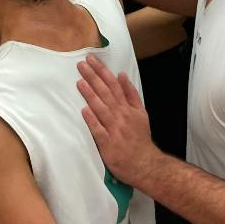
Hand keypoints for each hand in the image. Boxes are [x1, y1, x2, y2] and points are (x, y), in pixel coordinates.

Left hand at [76, 55, 160, 186]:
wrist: (144, 163)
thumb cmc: (139, 137)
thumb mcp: (141, 113)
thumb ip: (131, 94)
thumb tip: (121, 75)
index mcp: (128, 108)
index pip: (114, 85)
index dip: (102, 71)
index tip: (91, 60)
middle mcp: (122, 116)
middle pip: (106, 93)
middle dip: (93, 77)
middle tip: (81, 64)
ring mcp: (114, 129)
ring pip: (102, 109)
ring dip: (91, 95)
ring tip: (80, 82)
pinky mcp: (107, 144)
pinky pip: (99, 130)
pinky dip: (92, 120)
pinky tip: (84, 110)